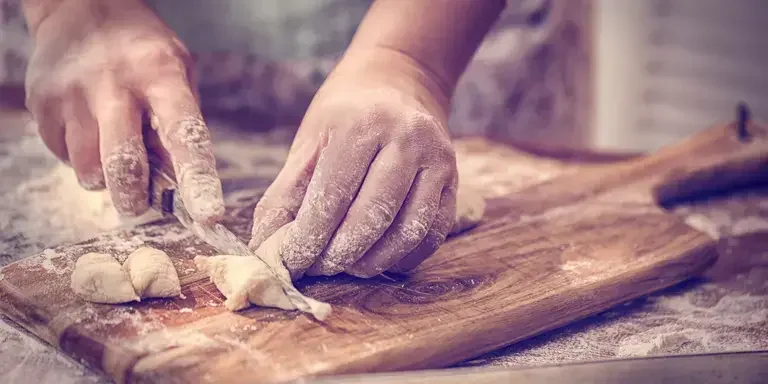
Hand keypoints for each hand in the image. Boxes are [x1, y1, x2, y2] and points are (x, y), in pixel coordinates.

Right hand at [23, 0, 222, 222]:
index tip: (209, 218)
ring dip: (105, 176)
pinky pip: (64, 157)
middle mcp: (113, 84)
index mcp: (160, 74)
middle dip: (133, 197)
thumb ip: (180, 124)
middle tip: (138, 204)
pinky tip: (88, 128)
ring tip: (112, 144)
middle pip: (122, 163)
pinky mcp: (41, 105)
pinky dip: (81, 157)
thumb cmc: (142, 52)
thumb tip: (180, 187)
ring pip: (89, 170)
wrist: (79, 9)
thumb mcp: (177, 73)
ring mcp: (71, 94)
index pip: (184, 136)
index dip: (197, 180)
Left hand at [249, 53, 457, 278]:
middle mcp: (406, 139)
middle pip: (372, 216)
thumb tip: (266, 246)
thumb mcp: (310, 140)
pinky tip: (382, 260)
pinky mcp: (453, 180)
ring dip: (375, 260)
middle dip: (341, 254)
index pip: (333, 196)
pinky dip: (406, 255)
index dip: (310, 238)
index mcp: (363, 123)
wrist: (400, 80)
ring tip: (349, 267)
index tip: (292, 262)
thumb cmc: (347, 112)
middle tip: (320, 268)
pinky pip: (434, 232)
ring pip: (408, 230)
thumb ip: (287, 193)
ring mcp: (437, 160)